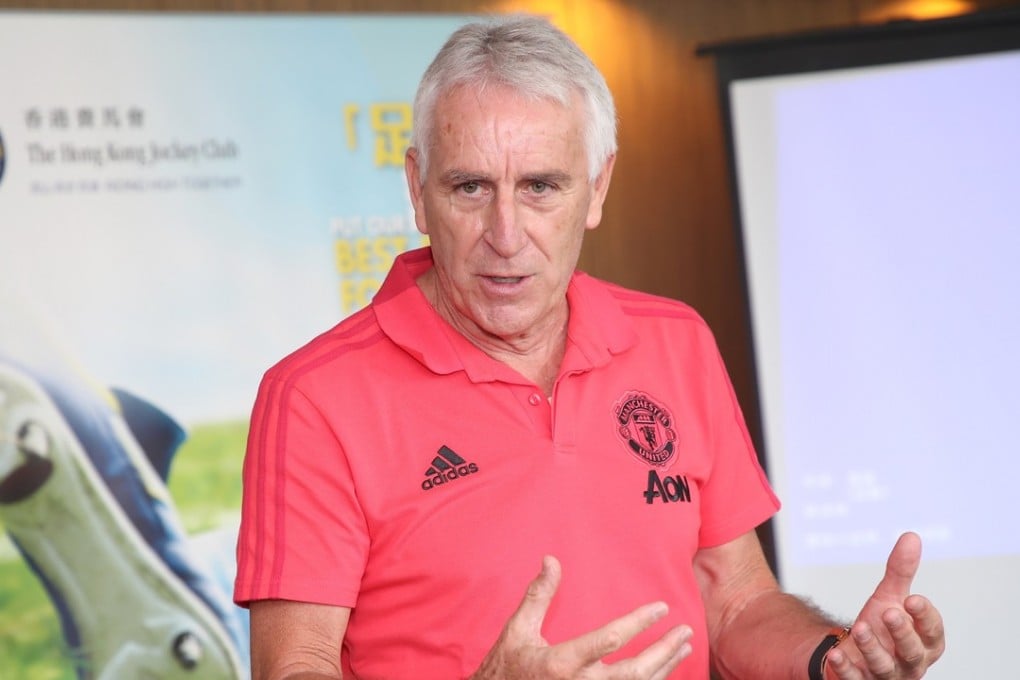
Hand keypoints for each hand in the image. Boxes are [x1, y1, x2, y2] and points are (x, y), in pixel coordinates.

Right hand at [470, 555, 692, 679]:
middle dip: (665, 651)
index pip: (611, 639)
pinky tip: (663, 673)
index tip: (661, 607)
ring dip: (665, 669)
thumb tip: (551, 560)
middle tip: (686, 632)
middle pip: (635, 671)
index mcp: (562, 663)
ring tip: (684, 649)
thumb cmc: (505, 668)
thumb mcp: (517, 630)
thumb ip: (538, 595)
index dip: (639, 622)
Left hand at [825, 532, 944, 678]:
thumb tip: (911, 537)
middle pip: (911, 652)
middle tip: (888, 612)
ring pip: (884, 667)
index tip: (912, 598)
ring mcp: (886, 675)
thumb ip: (901, 571)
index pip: (932, 632)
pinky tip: (835, 654)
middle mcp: (909, 662)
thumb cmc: (881, 626)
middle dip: (902, 633)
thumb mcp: (890, 597)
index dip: (925, 617)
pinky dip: (845, 669)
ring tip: (860, 627)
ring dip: (872, 648)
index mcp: (924, 642)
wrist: (856, 650)